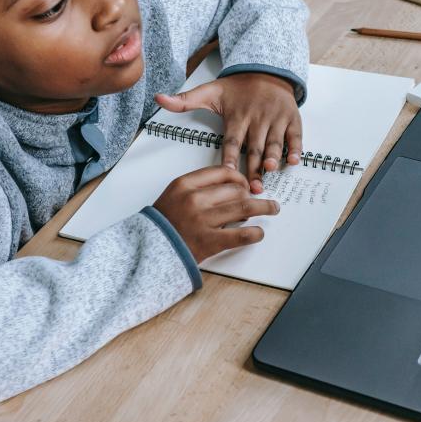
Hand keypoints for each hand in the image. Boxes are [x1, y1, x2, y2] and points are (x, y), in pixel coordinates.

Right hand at [153, 166, 279, 262]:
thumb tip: (233, 185)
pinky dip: (255, 233)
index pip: (222, 172)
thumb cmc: (164, 223)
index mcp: (185, 184)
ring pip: (243, 207)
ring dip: (263, 207)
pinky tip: (259, 233)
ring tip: (272, 208)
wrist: (148, 249)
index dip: (239, 177)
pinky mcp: (209, 242)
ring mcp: (202, 221)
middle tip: (255, 201)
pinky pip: (241, 235)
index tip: (245, 184)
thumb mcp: (175, 195)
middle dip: (250, 194)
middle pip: (235, 189)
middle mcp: (194, 200)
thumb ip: (199, 187)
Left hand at [155, 72, 301, 192]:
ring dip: (273, 156)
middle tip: (252, 186)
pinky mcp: (291, 118)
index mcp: (237, 116)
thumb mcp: (210, 91)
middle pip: (254, 147)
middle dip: (253, 167)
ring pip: (274, 142)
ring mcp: (275, 119)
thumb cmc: (237, 88)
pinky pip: (295, 135)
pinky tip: (294, 160)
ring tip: (271, 170)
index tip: (226, 173)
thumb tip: (159, 99)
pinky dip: (296, 147)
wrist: (265, 70)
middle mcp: (257, 118)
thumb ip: (185, 100)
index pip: (232, 141)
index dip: (230, 157)